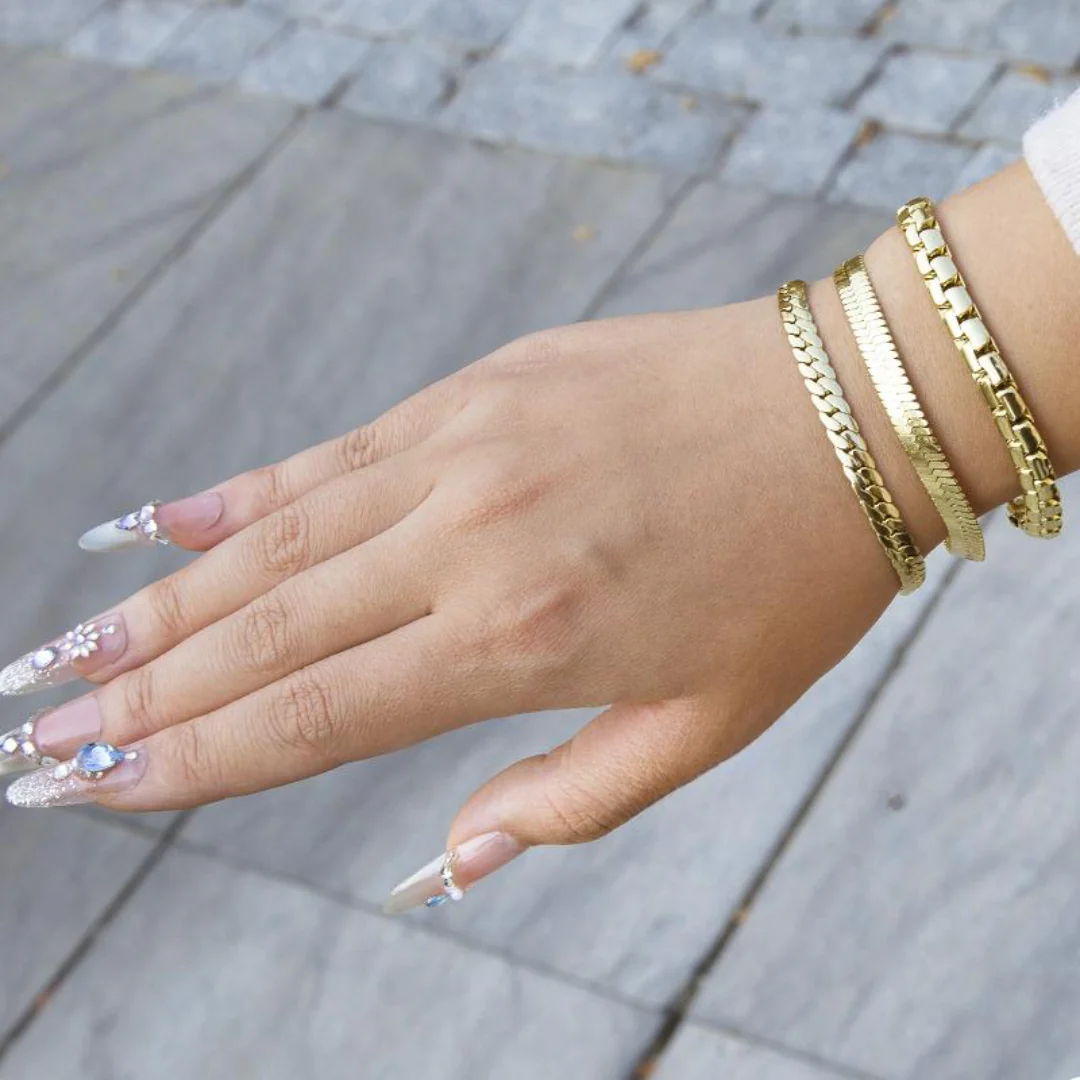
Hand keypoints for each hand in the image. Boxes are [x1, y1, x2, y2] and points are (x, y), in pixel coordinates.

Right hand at [0, 298, 903, 908]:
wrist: (854, 411)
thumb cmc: (793, 581)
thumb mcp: (705, 726)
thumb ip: (567, 799)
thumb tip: (450, 859)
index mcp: (523, 639)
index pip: (313, 716)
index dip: (193, 759)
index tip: (98, 785)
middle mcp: (471, 538)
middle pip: (267, 628)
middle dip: (143, 691)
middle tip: (41, 728)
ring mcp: (467, 446)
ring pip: (279, 536)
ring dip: (165, 601)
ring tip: (73, 648)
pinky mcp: (482, 385)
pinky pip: (337, 450)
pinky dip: (244, 491)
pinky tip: (165, 519)